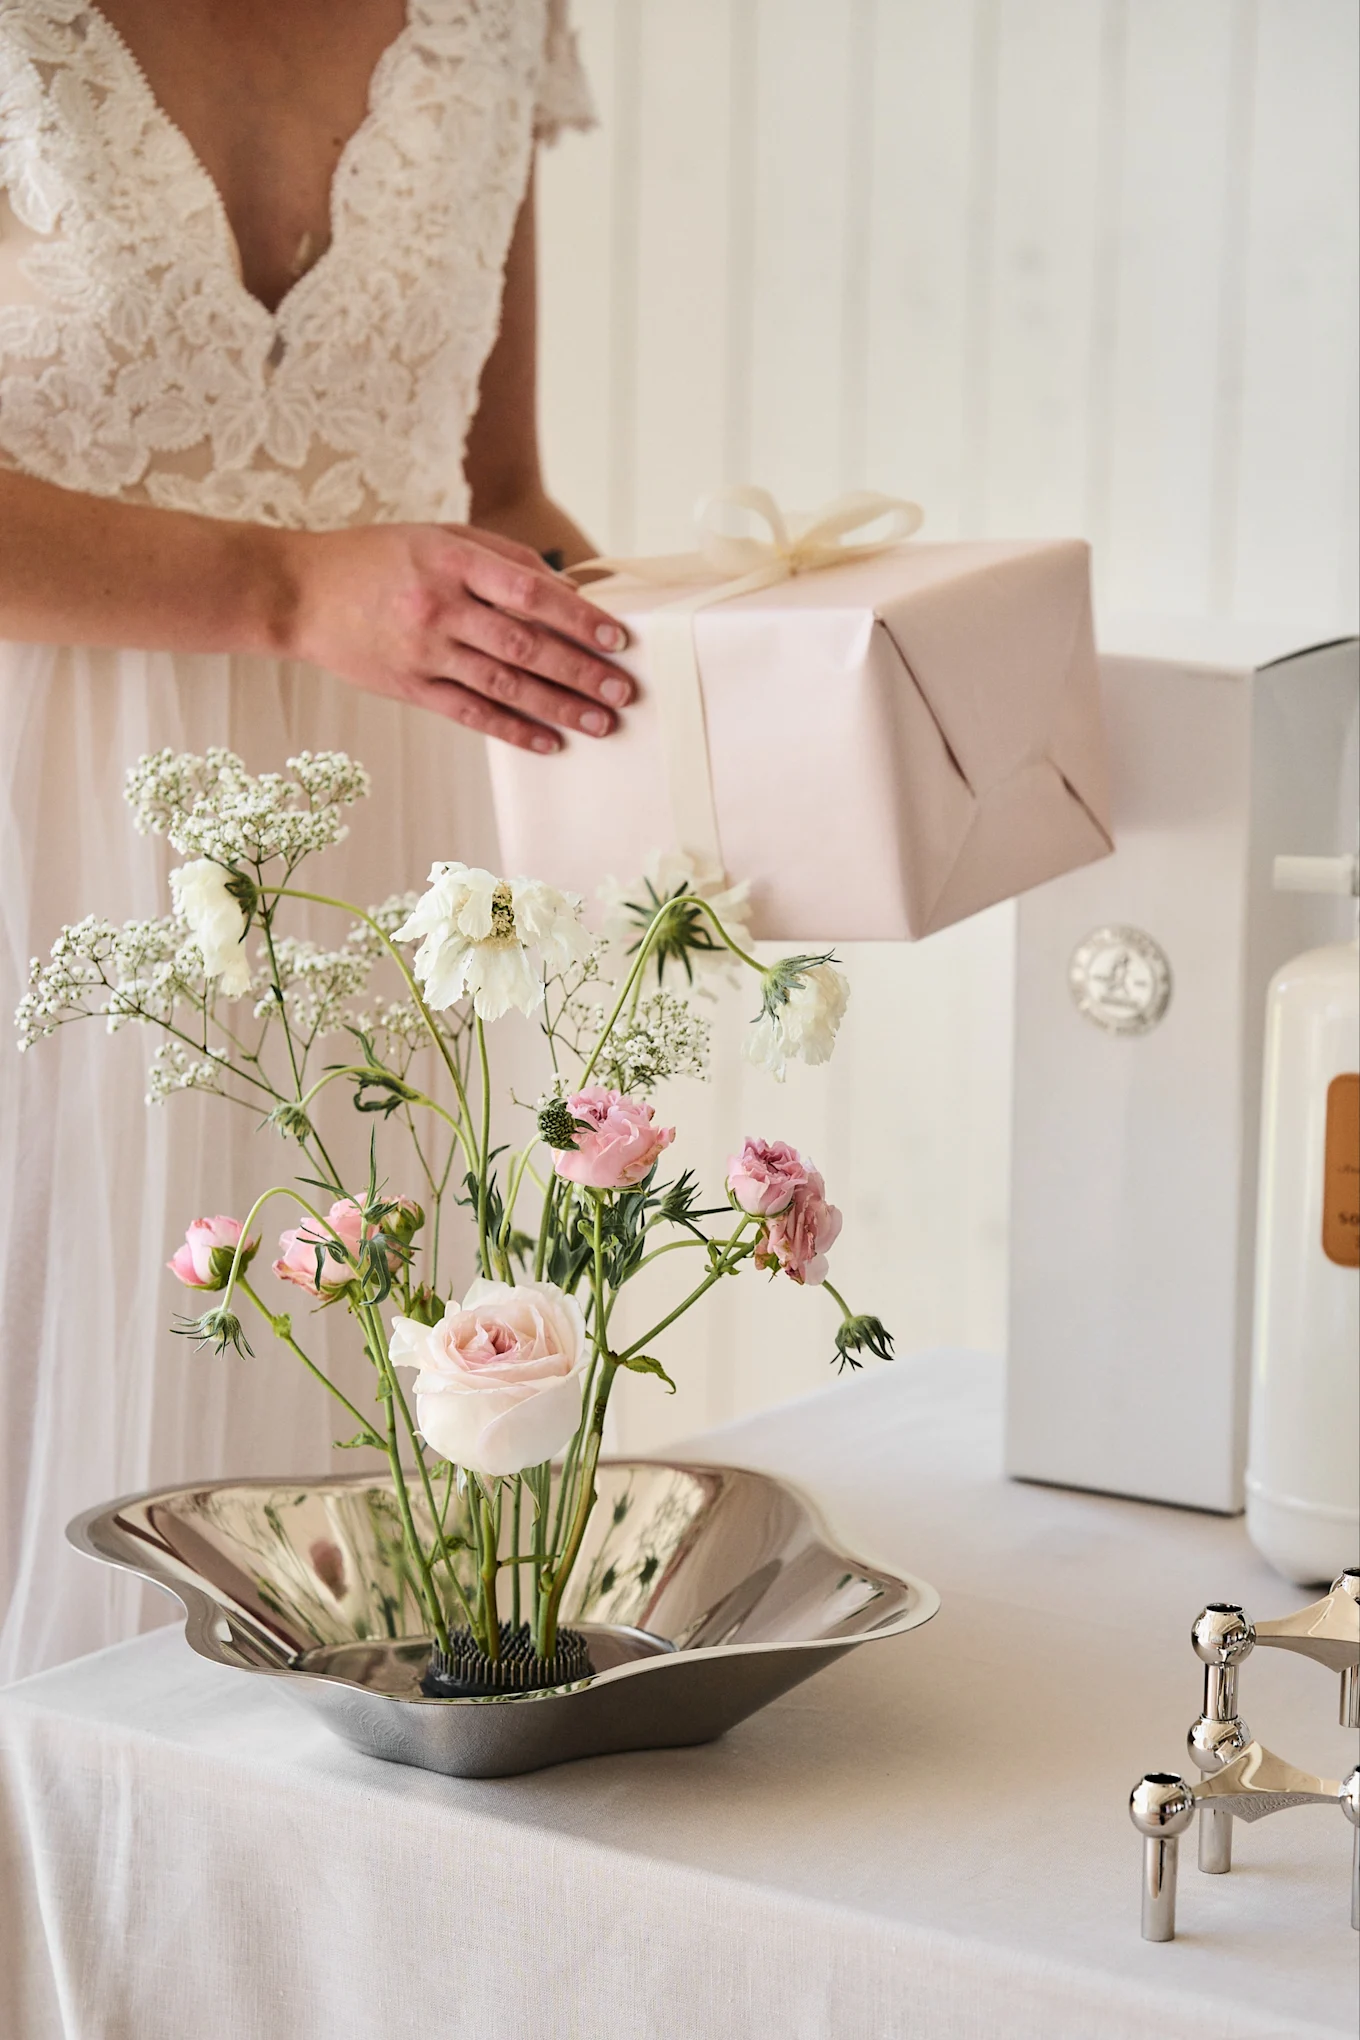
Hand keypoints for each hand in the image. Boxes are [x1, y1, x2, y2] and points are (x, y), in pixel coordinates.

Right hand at [279, 521, 630, 751]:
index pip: (528, 591)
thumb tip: (566, 588)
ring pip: (503, 685)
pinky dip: (513, 730)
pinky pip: (470, 714)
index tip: (616, 638)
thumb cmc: (376, 558)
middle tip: (623, 690)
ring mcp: (423, 652)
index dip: (577, 616)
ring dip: (558, 707)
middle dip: (579, 671)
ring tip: (601, 722)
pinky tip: (549, 742)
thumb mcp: (437, 537)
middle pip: (524, 645)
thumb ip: (501, 557)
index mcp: (450, 561)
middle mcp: (439, 608)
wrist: (298, 593)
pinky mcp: (409, 687)